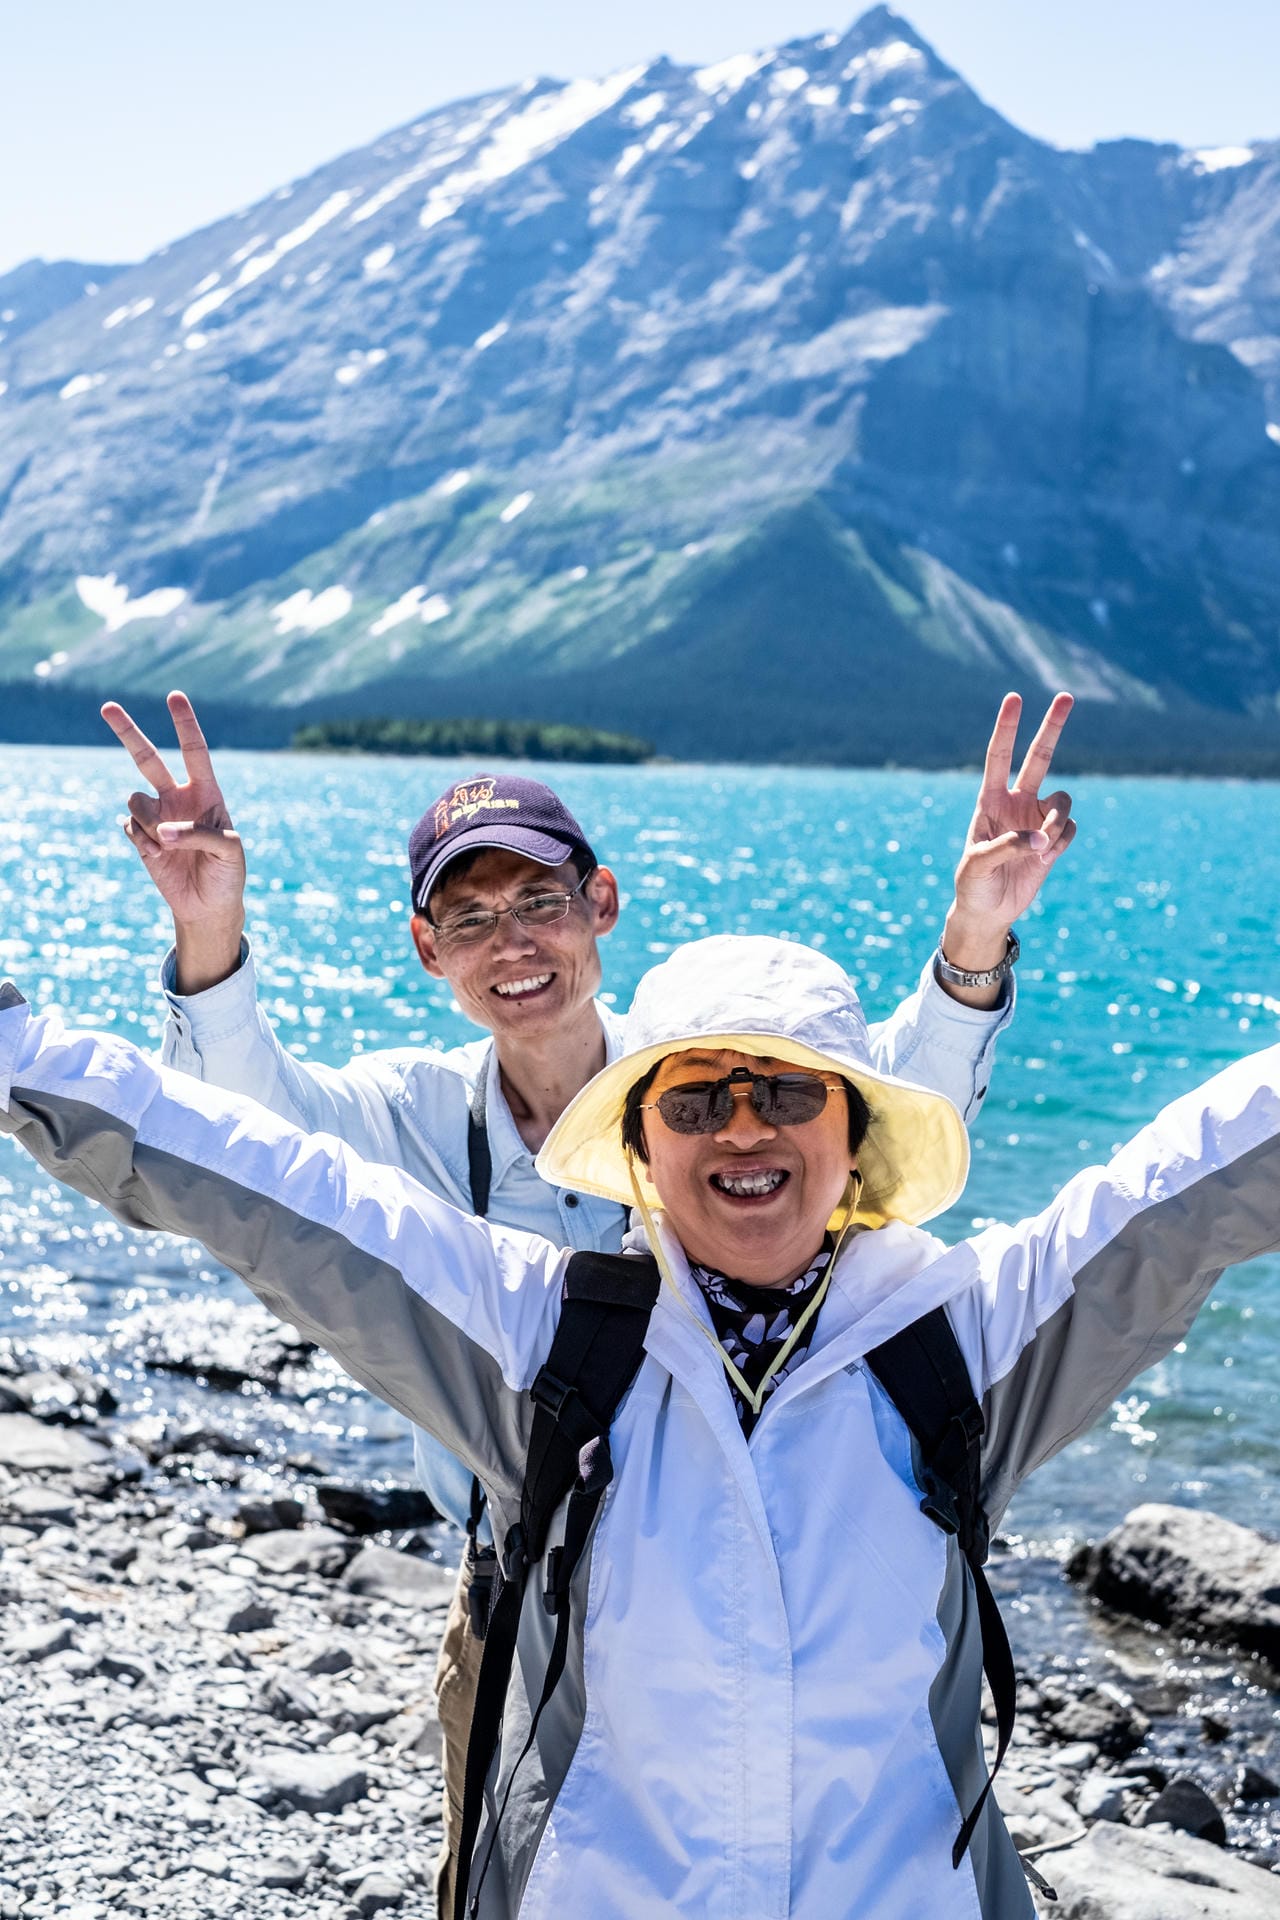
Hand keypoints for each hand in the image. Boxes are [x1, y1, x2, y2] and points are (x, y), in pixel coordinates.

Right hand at [101, 691, 245, 991]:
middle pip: (147, 758)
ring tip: (169, 844)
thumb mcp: (230, 851)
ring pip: (135, 800)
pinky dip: (142, 841)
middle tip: (107, 706)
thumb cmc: (228, 874)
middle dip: (127, 732)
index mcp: (207, 792)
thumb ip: (200, 835)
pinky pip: (129, 827)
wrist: (209, 905)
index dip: (184, 724)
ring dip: (150, 822)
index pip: (195, 751)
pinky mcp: (140, 837)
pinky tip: (159, 855)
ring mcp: (156, 816)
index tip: (174, 697)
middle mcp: (178, 798)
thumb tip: (162, 830)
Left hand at [941, 692, 1075, 994]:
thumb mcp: (977, 864)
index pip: (999, 756)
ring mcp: (1037, 819)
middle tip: (1066, 695)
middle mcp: (1016, 803)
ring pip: (1063, 800)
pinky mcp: (1053, 840)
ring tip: (1040, 846)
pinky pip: (1070, 829)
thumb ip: (1007, 847)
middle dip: (1052, 727)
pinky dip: (1061, 842)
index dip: (1008, 728)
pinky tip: (1044, 857)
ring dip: (1057, 820)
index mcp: (989, 801)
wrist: (988, 912)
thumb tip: (1040, 837)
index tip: (1014, 698)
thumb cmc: (973, 884)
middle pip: (1039, 756)